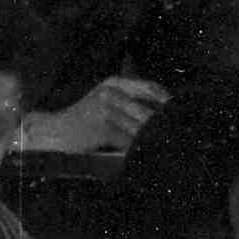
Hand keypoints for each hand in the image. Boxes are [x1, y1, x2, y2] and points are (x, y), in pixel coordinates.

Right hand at [25, 78, 168, 155]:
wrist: (55, 131)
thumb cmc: (85, 118)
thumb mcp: (106, 99)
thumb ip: (132, 99)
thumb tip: (167, 111)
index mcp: (114, 83)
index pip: (152, 90)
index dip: (169, 105)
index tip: (183, 115)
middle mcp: (111, 93)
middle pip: (150, 113)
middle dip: (165, 127)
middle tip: (181, 136)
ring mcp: (106, 111)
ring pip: (141, 129)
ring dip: (155, 141)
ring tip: (168, 147)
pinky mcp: (102, 129)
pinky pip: (129, 142)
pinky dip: (139, 150)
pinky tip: (147, 155)